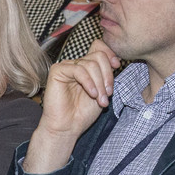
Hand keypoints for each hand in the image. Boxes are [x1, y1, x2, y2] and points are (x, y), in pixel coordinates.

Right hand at [22, 39, 120, 173]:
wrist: (68, 127)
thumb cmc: (83, 113)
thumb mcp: (102, 91)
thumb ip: (106, 74)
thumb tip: (115, 60)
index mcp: (87, 67)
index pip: (99, 47)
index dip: (110, 53)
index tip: (117, 66)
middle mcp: (76, 64)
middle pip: (98, 56)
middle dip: (107, 75)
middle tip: (108, 94)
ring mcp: (67, 67)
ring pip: (90, 64)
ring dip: (99, 83)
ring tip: (101, 100)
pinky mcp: (57, 71)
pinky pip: (78, 70)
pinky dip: (89, 82)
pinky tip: (92, 94)